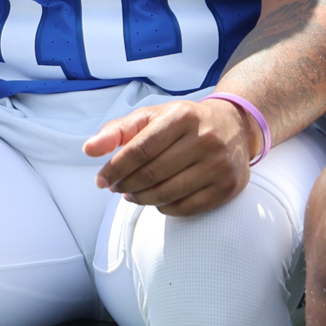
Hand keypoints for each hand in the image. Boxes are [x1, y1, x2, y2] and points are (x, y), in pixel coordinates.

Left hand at [83, 98, 254, 216]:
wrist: (235, 126)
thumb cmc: (185, 122)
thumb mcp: (153, 116)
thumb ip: (118, 130)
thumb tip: (89, 149)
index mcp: (183, 116)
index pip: (139, 150)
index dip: (114, 168)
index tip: (102, 179)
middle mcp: (206, 138)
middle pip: (151, 175)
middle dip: (125, 185)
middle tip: (117, 188)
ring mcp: (219, 164)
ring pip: (166, 194)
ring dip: (141, 199)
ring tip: (133, 194)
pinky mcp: (227, 186)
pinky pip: (184, 208)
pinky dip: (163, 207)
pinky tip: (158, 199)